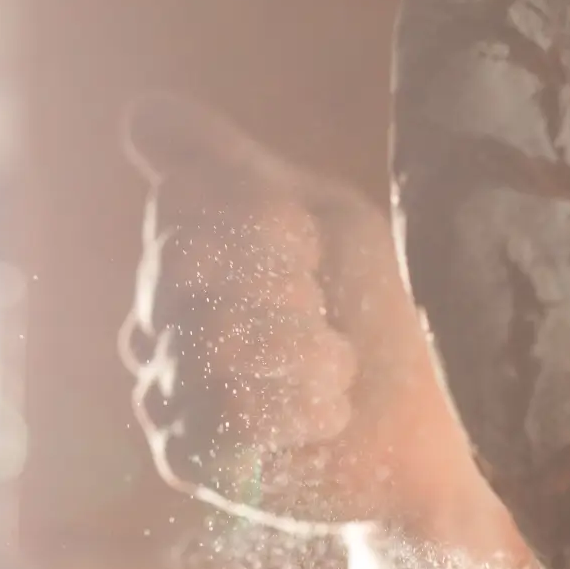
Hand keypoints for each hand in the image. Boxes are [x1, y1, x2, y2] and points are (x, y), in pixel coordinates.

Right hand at [120, 94, 477, 533]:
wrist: (433, 435)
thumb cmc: (386, 323)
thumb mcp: (327, 223)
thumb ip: (233, 170)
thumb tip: (136, 112)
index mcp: (182, 255)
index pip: (179, 199)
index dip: (265, 221)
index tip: (312, 252)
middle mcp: (154, 318)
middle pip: (184, 261)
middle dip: (285, 286)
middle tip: (327, 321)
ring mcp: (162, 388)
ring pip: (213, 339)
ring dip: (310, 354)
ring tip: (338, 375)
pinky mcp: (183, 457)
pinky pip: (229, 408)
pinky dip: (304, 409)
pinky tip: (326, 420)